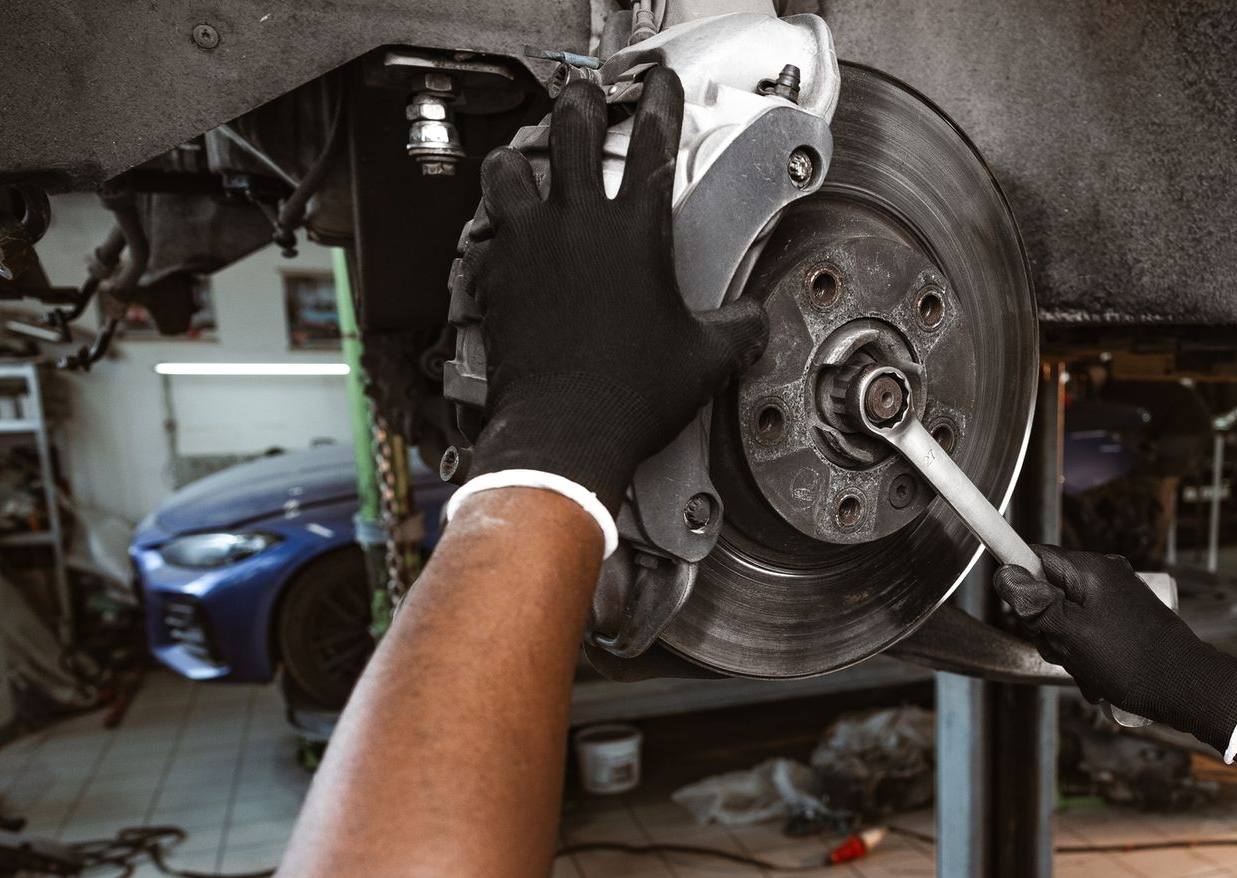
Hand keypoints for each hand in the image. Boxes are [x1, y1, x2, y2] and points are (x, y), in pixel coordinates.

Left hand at [466, 73, 767, 504]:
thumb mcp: (704, 361)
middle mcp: (575, 225)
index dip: (660, 102)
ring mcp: (526, 245)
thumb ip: (736, 330)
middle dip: (582, 104)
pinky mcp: (493, 276)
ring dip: (519, 160)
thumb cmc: (629, 397)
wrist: (564, 432)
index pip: (653, 144)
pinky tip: (503, 242)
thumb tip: (753, 323)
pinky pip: (483, 236)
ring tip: (526, 162)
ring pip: (508, 169)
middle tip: (588, 102)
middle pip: (571, 129)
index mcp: (634, 234)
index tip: (659, 86)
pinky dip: (493, 233)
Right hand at [993, 546, 1236, 752]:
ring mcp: (1117, 599)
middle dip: (1047, 627)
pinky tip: (1098, 677)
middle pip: (1049, 591)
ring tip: (1087, 670)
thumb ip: (1035, 604)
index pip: (1035, 555)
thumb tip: (1004, 574)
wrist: (1187, 688)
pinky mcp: (1125, 620)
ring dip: (1067, 649)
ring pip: (1067, 619)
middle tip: (1062, 650)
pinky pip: (1089, 633)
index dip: (1019, 582)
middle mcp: (1105, 576)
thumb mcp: (1071, 634)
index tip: (1018, 610)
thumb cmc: (1132, 661)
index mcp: (1091, 570)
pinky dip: (1086, 656)